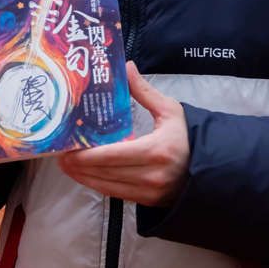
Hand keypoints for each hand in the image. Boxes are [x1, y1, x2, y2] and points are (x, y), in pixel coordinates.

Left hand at [56, 62, 188, 206]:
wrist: (208, 169)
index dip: (86, 155)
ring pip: (106, 187)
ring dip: (84, 177)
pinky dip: (97, 184)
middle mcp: (149, 175)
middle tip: (60, 155)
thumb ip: (144, 91)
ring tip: (67, 165)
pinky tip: (85, 174)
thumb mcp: (170, 111)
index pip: (111, 155)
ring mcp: (147, 192)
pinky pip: (114, 193)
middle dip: (78, 166)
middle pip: (104, 173)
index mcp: (155, 151)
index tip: (67, 148)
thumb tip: (126, 66)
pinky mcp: (145, 201)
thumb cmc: (186, 138)